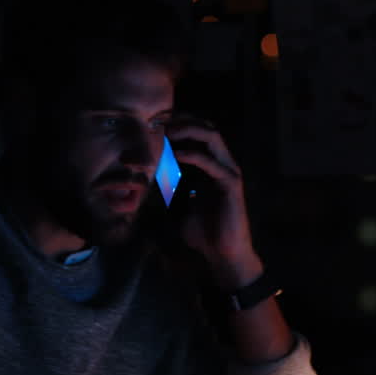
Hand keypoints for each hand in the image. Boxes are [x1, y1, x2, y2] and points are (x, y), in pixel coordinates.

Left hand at [165, 116, 262, 289]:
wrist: (224, 255)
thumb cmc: (204, 234)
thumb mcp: (179, 207)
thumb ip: (168, 192)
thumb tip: (143, 187)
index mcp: (212, 166)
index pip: (197, 132)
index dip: (177, 123)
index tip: (153, 122)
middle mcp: (222, 163)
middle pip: (205, 126)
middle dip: (181, 119)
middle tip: (157, 121)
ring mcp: (228, 171)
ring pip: (211, 136)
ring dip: (187, 129)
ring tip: (166, 131)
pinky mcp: (231, 183)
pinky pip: (210, 162)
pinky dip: (192, 154)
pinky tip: (175, 154)